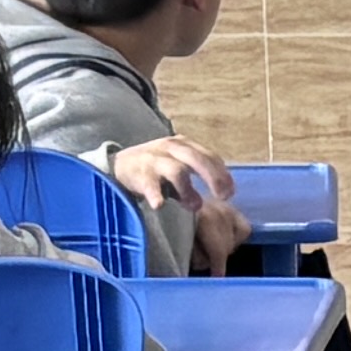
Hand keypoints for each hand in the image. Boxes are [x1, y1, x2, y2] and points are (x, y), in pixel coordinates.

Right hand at [108, 132, 247, 270]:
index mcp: (183, 145)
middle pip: (198, 160)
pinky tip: (160, 205)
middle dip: (214, 178)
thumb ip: (195, 179)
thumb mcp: (177, 166)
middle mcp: (170, 148)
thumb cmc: (155, 168)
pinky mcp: (139, 174)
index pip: (209, 156)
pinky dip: (155, 195)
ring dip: (189, 190)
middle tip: (224, 198)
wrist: (119, 166)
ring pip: (177, 171)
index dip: (223, 174)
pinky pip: (150, 185)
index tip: (230, 192)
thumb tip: (218, 197)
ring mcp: (154, 160)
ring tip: (194, 206)